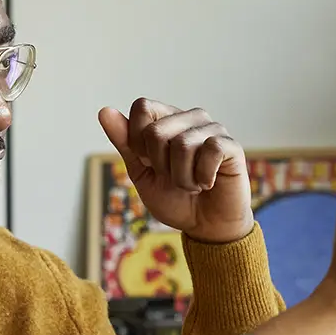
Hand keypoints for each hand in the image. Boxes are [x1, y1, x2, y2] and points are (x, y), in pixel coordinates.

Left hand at [98, 99, 252, 244]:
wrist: (205, 227)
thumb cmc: (175, 199)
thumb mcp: (141, 173)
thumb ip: (125, 143)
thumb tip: (104, 111)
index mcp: (167, 120)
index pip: (142, 107)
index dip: (137, 141)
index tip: (150, 164)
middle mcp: (191, 118)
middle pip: (157, 130)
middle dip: (159, 165)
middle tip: (175, 178)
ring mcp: (213, 129)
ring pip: (182, 144)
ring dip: (181, 177)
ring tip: (192, 184)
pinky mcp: (231, 145)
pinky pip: (209, 151)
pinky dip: (202, 177)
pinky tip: (208, 183)